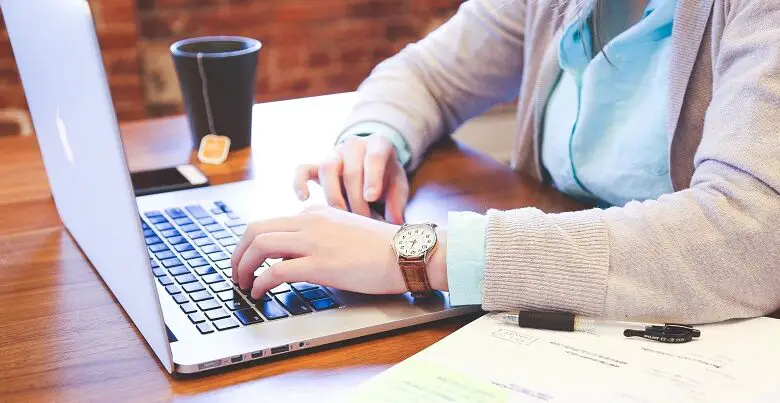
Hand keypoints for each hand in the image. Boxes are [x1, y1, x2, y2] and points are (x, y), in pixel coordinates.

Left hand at [231, 206, 447, 298]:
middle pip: (256, 229)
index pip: (272, 223)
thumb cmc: (383, 248)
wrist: (407, 252)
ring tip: (242, 284)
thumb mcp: (346, 231)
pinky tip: (260, 293)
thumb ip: (321, 237)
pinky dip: (260, 282)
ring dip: (243, 266)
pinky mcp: (320, 264)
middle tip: (236, 272)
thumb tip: (297, 257)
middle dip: (238, 252)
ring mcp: (314, 241)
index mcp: (316, 213)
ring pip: (260, 245)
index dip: (253, 244)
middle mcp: (310, 222)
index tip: (249, 260)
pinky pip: (276, 270)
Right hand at [293, 135, 408, 223]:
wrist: (370, 165)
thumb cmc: (386, 178)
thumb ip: (397, 202)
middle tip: (363, 220)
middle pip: (350, 170)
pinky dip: (300, 182)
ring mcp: (334, 154)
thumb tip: (394, 222)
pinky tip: (304, 199)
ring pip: (327, 168)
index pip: (374, 157)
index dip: (372, 177)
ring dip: (334, 196)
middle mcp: (354, 145)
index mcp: (378, 145)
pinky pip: (302, 169)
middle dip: (356, 199)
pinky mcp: (317, 165)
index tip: (371, 198)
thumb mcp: (398, 186)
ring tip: (342, 218)